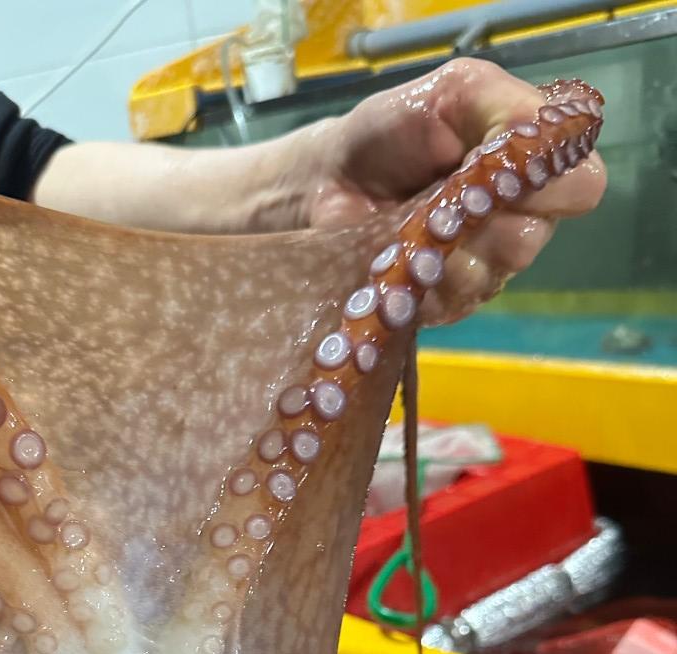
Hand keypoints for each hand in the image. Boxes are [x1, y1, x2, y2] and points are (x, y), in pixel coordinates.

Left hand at [294, 58, 606, 323]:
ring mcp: (484, 269)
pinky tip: (399, 253)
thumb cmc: (392, 133)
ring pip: (494, 270)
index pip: (581, 186)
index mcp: (533, 169)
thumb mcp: (454, 92)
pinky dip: (425, 271)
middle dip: (489, 213)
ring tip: (412, 221)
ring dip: (453, 242)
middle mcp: (519, 222)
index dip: (544, 177)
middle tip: (441, 192)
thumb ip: (504, 105)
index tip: (491, 158)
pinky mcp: (447, 304)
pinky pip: (455, 297)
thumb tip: (539, 140)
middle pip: (537, 235)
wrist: (328, 184)